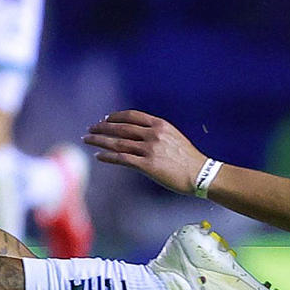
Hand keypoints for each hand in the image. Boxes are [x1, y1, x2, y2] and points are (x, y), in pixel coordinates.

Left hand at [83, 109, 206, 193]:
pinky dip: (108, 157)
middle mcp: (153, 134)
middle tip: (90, 129)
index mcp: (160, 125)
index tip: (105, 119)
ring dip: (100, 140)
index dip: (115, 117)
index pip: (132, 116)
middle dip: (102, 127)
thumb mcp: (173, 137)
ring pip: (118, 142)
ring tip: (88, 140)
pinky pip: (122, 159)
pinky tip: (99, 156)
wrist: (201, 174)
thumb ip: (156, 132)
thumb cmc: (188, 158)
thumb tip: (137, 133)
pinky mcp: (147, 165)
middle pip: (121, 127)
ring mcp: (150, 150)